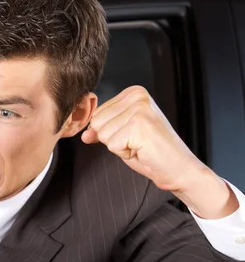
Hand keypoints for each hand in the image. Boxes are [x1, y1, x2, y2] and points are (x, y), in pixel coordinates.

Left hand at [82, 86, 237, 218]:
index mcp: (133, 93)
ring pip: (102, 134)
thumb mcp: (121, 136)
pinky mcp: (139, 125)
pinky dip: (124, 153)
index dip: (110, 132)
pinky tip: (142, 149)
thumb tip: (85, 134)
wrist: (177, 168)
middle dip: (112, 139)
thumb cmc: (152, 152)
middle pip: (97, 123)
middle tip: (137, 142)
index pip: (97, 114)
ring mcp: (139, 109)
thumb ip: (102, 129)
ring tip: (140, 145)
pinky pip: (111, 145)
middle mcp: (137, 96)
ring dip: (119, 146)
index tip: (133, 135)